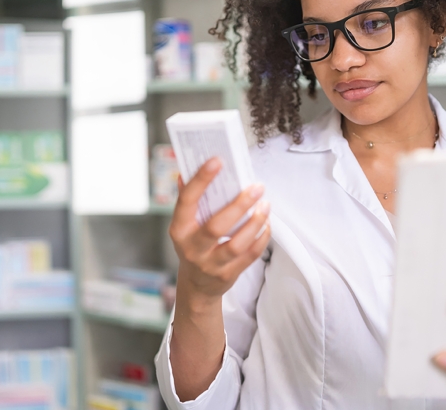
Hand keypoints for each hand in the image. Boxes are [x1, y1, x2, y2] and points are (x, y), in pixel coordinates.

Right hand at [169, 157, 271, 305]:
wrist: (197, 285)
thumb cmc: (193, 244)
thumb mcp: (184, 224)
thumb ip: (187, 199)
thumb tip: (186, 170)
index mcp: (179, 229)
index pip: (187, 201)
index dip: (201, 180)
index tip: (217, 161)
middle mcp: (193, 247)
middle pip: (216, 226)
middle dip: (239, 205)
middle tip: (257, 187)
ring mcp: (211, 264)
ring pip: (236, 244)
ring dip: (255, 222)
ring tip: (265, 204)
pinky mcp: (228, 274)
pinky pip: (250, 255)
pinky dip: (261, 238)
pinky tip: (266, 223)